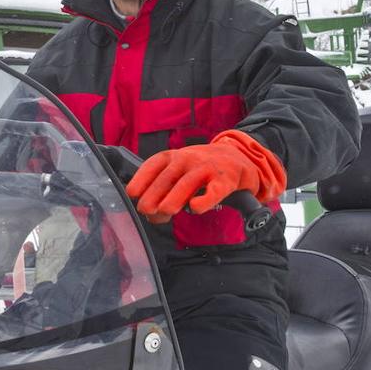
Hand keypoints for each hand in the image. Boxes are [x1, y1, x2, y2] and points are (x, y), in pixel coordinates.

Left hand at [125, 131, 284, 221]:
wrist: (238, 157)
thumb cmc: (201, 168)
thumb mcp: (178, 168)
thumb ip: (162, 186)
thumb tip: (146, 211)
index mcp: (173, 157)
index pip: (153, 166)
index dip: (141, 180)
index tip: (132, 195)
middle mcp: (188, 159)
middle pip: (166, 178)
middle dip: (154, 196)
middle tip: (148, 212)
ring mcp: (207, 168)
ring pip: (187, 183)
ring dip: (173, 199)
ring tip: (165, 212)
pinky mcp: (226, 179)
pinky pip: (214, 190)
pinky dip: (204, 200)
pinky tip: (195, 208)